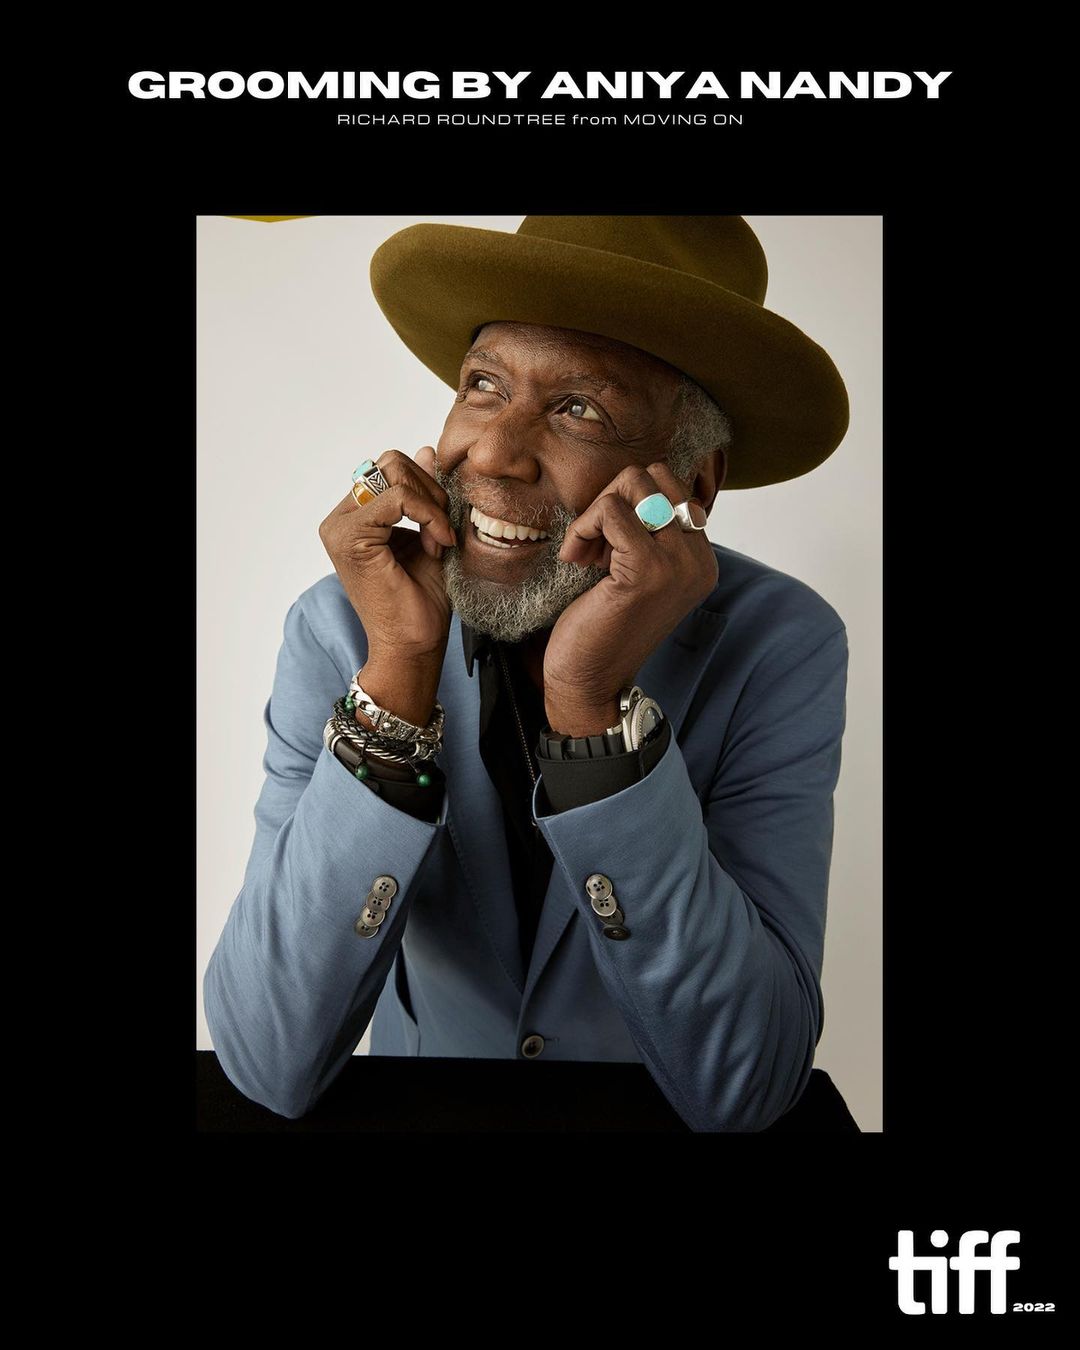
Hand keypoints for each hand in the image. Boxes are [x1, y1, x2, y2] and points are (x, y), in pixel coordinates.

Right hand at [318, 446, 456, 660]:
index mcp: (354, 517)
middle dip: (429, 490)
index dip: (427, 488)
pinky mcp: (350, 538)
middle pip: (391, 463)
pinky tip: (436, 544)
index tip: (442, 529)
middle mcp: (339, 519)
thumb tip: (426, 448)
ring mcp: (340, 527)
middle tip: (442, 531)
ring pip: (394, 473)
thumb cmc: (421, 602)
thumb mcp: (431, 534)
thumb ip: (426, 494)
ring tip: (437, 540)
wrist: (413, 646)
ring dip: (430, 504)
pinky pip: (397, 498)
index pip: (391, 468)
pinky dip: (428, 514)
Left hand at [543, 461, 717, 734]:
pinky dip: (583, 528)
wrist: (589, 680)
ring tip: (586, 554)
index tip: (607, 544)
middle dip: (613, 498)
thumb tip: (632, 478)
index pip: (670, 483)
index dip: (628, 502)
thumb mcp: (634, 569)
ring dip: (595, 513)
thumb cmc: (603, 624)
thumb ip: (646, 530)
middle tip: (594, 544)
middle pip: (655, 474)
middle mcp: (699, 559)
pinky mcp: (648, 570)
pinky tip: (575, 559)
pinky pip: (610, 511)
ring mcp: (678, 564)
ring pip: (634, 484)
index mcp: (701, 558)